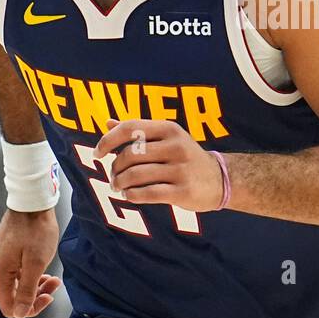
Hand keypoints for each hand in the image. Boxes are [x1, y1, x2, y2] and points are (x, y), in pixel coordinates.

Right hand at [0, 208, 61, 317]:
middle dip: (36, 295)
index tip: (49, 296)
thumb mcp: (36, 263)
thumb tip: (19, 314)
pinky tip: (45, 271)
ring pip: (15, 287)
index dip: (31, 308)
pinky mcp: (1, 255)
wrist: (31, 202)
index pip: (10, 308)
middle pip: (13, 298)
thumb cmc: (36, 230)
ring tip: (54, 278)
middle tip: (55, 284)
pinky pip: (15, 275)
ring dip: (36, 286)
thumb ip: (27, 291)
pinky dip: (30, 276)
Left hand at [94, 118, 224, 211]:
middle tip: (113, 176)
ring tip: (119, 186)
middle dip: (115, 167)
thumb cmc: (185, 157)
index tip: (98, 153)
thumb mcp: (166, 138)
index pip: (130, 127)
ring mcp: (180, 169)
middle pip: (130, 154)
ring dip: (121, 183)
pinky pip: (148, 193)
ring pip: (136, 175)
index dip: (108, 140)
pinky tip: (130, 195)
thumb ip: (138, 131)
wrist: (220, 179)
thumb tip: (107, 123)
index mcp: (169, 128)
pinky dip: (133, 195)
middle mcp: (176, 146)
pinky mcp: (183, 191)